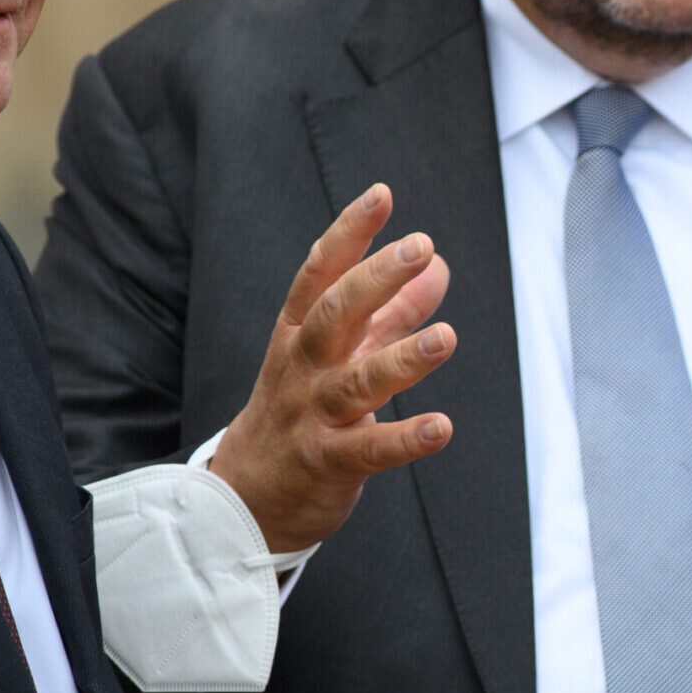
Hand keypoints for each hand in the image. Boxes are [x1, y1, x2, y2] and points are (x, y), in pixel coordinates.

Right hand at [213, 183, 457, 550]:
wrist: (245, 497)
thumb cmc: (300, 410)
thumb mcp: (339, 354)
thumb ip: (391, 312)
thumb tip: (438, 266)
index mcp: (300, 333)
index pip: (321, 273)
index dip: (349, 234)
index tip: (381, 195)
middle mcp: (302, 367)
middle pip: (334, 315)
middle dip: (376, 278)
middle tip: (420, 246)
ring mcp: (313, 415)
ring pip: (357, 382)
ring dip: (403, 358)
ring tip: (447, 337)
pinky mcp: (328, 463)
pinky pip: (369, 449)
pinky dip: (405, 439)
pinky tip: (440, 427)